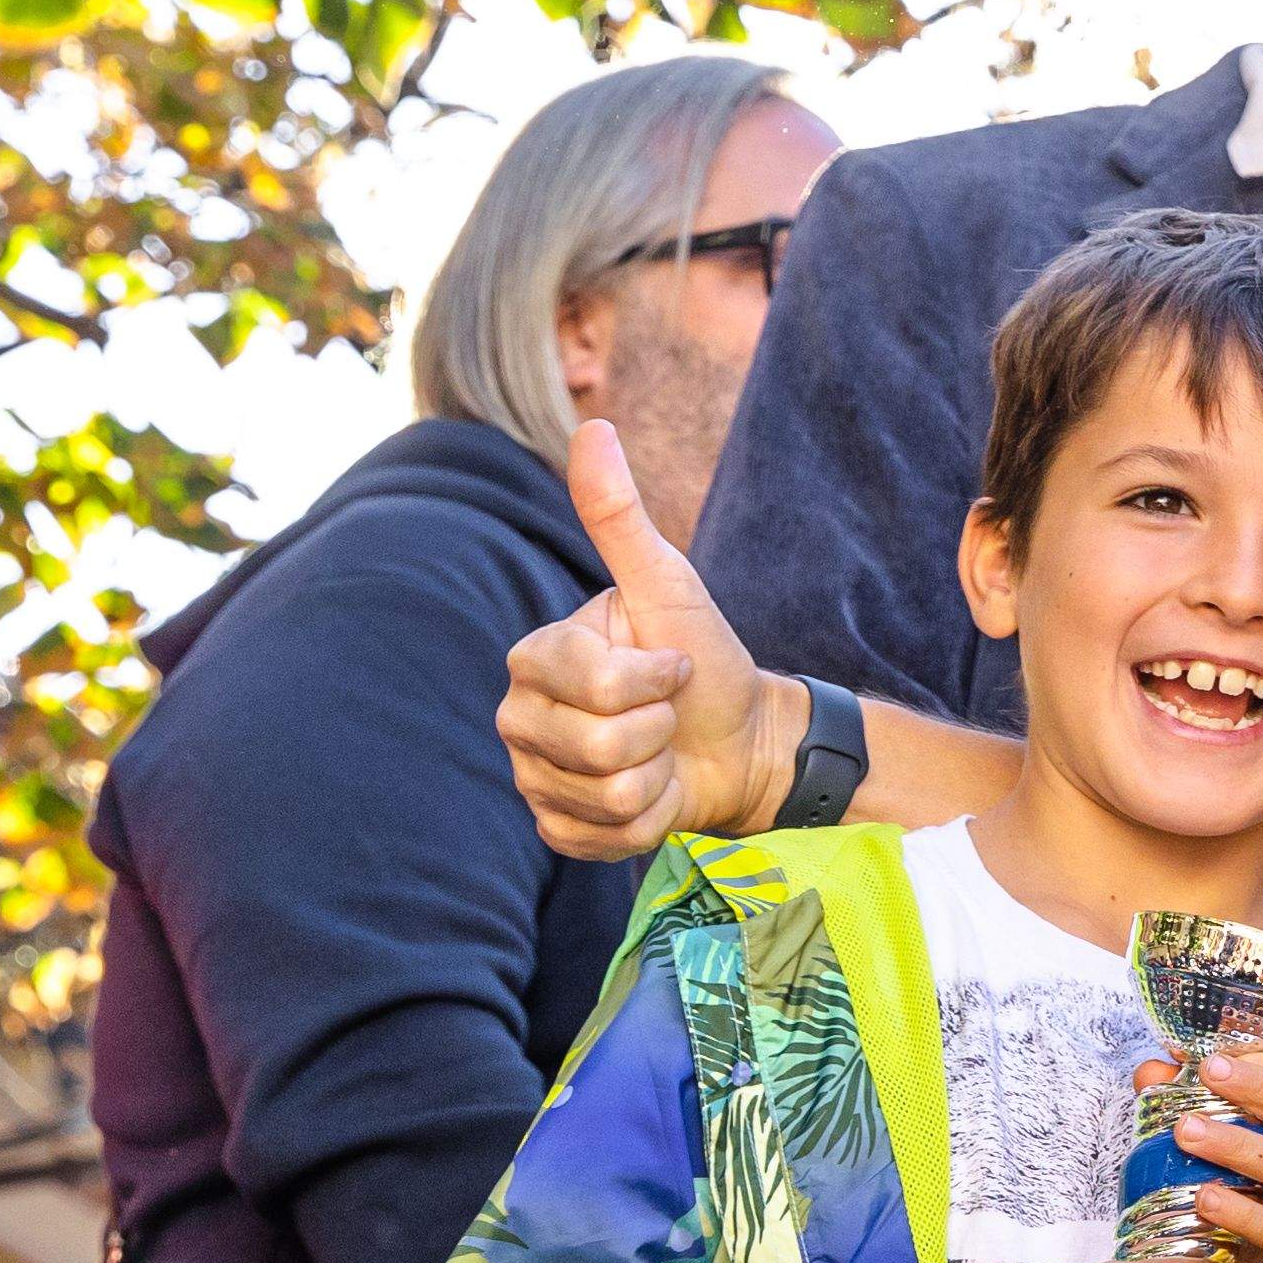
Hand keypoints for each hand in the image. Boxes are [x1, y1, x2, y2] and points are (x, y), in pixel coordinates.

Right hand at [501, 421, 796, 863]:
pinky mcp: (557, 828)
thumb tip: (593, 425)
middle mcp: (519, 717)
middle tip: (667, 715)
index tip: (673, 665)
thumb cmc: (706, 657)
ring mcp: (533, 777)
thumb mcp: (670, 583)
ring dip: (656, 777)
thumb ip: (620, 516)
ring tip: (661, 753)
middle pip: (596, 746)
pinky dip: (647, 820)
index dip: (653, 680)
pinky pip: (599, 837)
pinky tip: (653, 793)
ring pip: (602, 795)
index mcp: (537, 658)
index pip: (591, 684)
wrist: (742, 742)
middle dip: (658, 731)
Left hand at [1161, 1043, 1262, 1262]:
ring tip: (1187, 1133)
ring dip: (1241, 1147)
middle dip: (1260, 1090)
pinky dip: (1243, 1212)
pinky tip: (1203, 1198)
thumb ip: (1194, 1103)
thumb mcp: (1234, 1140)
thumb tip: (1152, 1072)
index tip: (1212, 1061)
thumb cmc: (1259, 1189)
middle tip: (1207, 1078)